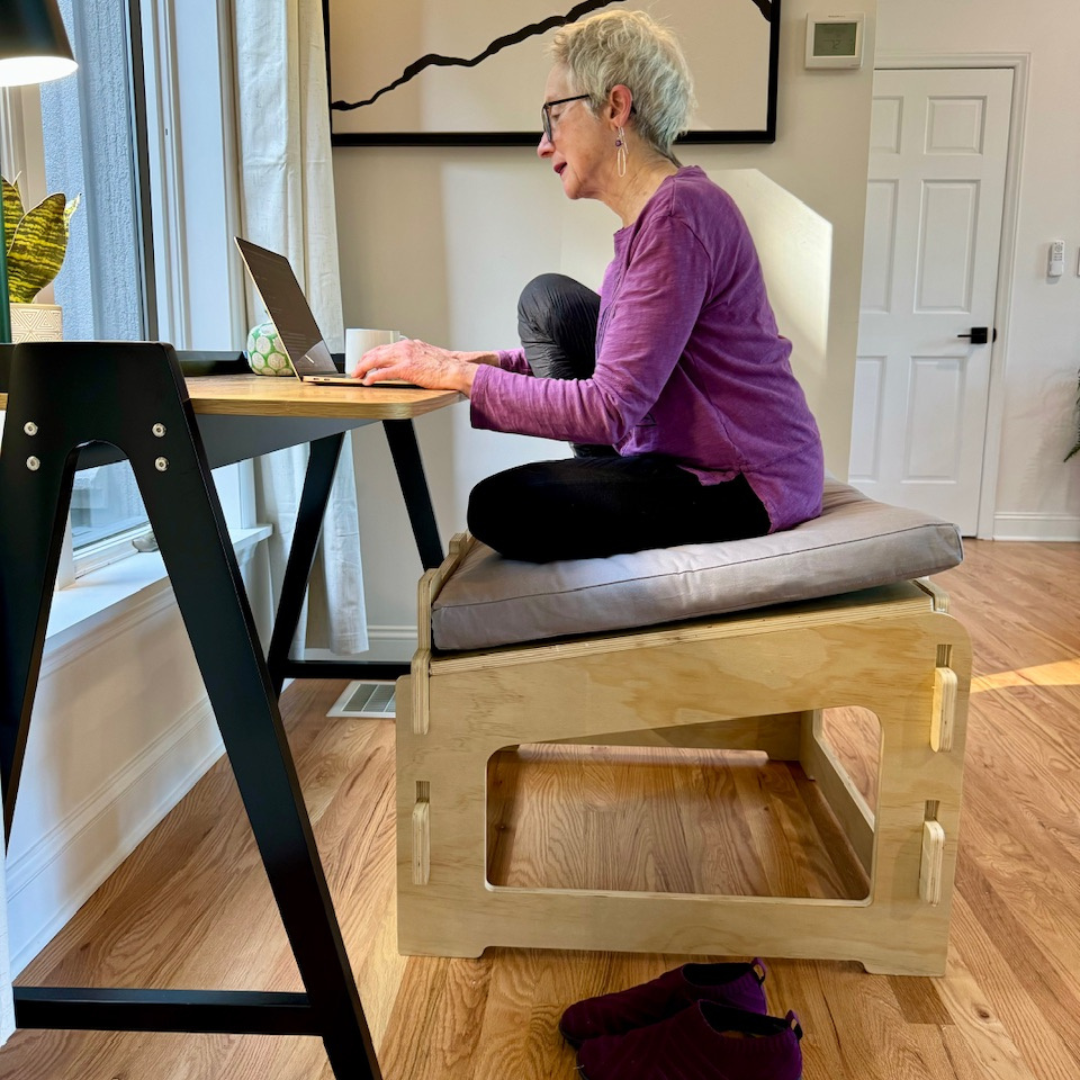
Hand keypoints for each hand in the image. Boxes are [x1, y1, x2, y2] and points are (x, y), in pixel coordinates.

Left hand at [350, 338, 477, 394]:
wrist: (454, 369)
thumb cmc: (446, 366)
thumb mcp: (428, 355)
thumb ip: (417, 356)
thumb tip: (412, 361)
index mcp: (410, 345)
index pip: (385, 348)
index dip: (372, 355)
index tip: (366, 361)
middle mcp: (404, 348)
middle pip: (376, 352)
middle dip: (363, 361)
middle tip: (356, 369)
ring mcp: (404, 357)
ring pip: (376, 360)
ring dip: (363, 368)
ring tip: (356, 375)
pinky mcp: (405, 369)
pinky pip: (383, 373)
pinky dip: (372, 377)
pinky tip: (367, 381)